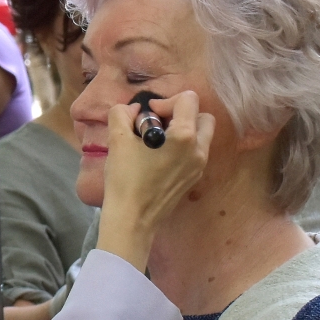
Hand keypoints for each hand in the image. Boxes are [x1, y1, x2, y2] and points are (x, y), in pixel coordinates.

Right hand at [96, 91, 214, 270]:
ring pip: (201, 135)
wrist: (132, 220)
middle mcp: (198, 149)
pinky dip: (182, 148)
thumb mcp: (117, 140)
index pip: (188, 99)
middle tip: (158, 125)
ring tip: (158, 142)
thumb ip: (122, 114)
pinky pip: (195, 153)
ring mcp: (199, 166)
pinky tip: (159, 159)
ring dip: (183, 130)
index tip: (148, 116)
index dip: (165, 101)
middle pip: (203, 116)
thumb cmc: (125, 180)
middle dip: (181, 114)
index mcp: (184, 136)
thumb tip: (134, 110)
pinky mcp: (193, 179)